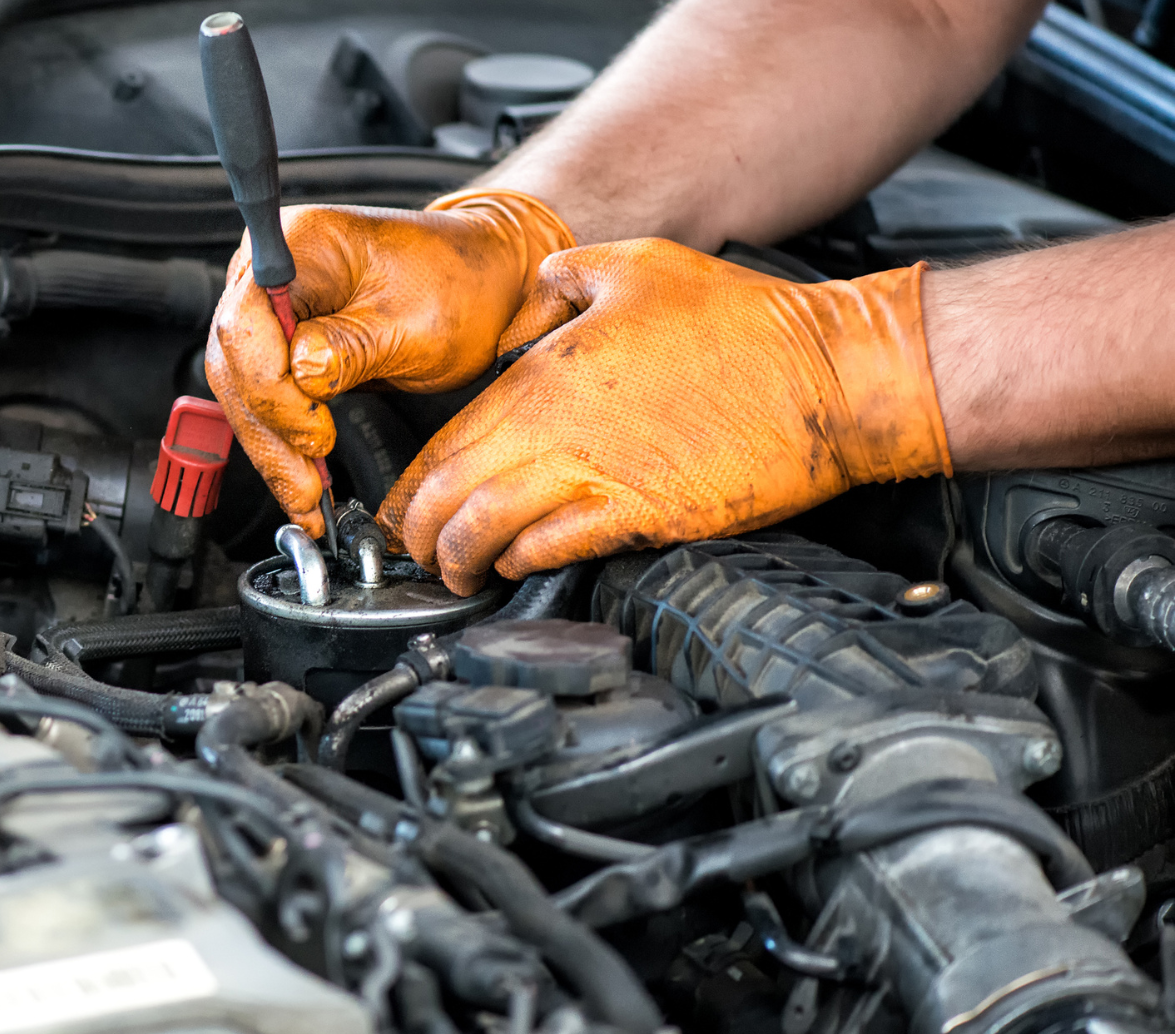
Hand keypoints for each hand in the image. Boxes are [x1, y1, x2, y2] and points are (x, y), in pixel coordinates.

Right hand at [203, 189, 574, 535]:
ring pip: (242, 390)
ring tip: (305, 497)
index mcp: (300, 243)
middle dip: (269, 432)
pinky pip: (266, 398)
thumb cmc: (459, 284)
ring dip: (272, 448)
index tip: (315, 433)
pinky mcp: (283, 343)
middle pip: (236, 362)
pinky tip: (301, 477)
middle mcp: (271, 271)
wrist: (483, 282)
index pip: (247, 323)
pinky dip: (283, 441)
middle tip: (305, 487)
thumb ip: (351, 348)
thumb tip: (301, 376)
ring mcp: (273, 307)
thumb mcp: (416, 322)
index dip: (272, 388)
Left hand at [379, 239, 951, 595]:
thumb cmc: (743, 322)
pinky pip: (556, 550)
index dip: (410, 485)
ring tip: (455, 573)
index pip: (445, 440)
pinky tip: (516, 565)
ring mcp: (599, 476)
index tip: (400, 507)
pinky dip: (522, 563)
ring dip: (460, 559)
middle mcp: (558, 429)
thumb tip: (529, 295)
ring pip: (489, 531)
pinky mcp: (643, 515)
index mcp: (545, 374)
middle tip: (414, 552)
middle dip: (418, 534)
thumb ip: (562, 279)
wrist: (828, 375)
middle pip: (451, 495)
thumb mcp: (634, 265)